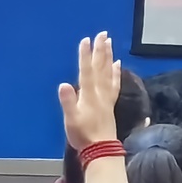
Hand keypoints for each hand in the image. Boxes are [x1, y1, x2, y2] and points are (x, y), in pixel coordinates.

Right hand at [58, 33, 121, 150]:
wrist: (101, 148)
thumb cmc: (83, 134)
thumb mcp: (71, 119)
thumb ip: (68, 102)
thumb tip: (64, 84)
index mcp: (89, 95)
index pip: (86, 71)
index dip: (85, 56)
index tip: (86, 40)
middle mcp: (99, 92)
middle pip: (100, 67)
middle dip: (100, 50)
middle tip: (102, 34)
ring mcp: (106, 97)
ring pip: (108, 72)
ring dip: (108, 56)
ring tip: (109, 42)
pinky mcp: (110, 102)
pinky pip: (115, 83)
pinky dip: (116, 72)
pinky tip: (118, 64)